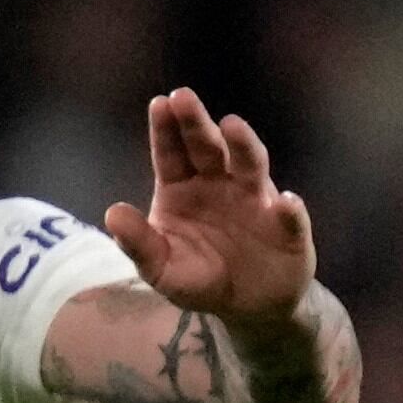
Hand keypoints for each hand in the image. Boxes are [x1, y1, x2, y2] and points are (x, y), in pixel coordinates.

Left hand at [101, 89, 315, 327]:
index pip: (171, 153)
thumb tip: (112, 214)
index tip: (159, 104)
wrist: (247, 306)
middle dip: (195, 122)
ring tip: (232, 126)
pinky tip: (285, 203)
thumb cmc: (199, 278)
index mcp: (182, 189)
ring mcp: (256, 200)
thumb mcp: (161, 268)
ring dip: (244, 145)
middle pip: (207, 147)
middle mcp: (220, 183)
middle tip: (182, 96)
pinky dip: (289, 210)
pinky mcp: (288, 227)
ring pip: (251, 166)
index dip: (166, 129)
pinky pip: (289, 217)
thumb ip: (138, 243)